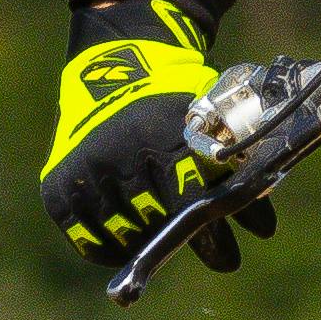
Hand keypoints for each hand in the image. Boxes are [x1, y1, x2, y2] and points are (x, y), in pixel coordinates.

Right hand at [41, 2, 266, 271]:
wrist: (114, 63)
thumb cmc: (173, 94)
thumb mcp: (205, 118)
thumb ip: (230, 168)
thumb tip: (264, 229)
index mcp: (155, 134)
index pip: (187, 201)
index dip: (210, 232)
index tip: (229, 256)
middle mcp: (115, 155)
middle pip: (157, 221)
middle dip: (188, 241)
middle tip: (219, 257)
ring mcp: (82, 171)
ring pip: (124, 234)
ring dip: (151, 244)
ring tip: (172, 242)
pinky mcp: (56, 187)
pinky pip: (87, 239)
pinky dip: (111, 249)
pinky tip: (133, 245)